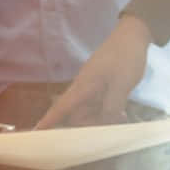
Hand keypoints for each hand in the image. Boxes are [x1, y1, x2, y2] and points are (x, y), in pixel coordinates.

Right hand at [36, 14, 151, 129]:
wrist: (134, 34)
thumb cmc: (125, 57)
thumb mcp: (122, 84)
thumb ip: (112, 106)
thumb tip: (104, 125)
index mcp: (83, 86)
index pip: (61, 107)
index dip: (47, 121)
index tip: (35, 135)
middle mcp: (84, 89)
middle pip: (76, 116)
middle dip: (89, 127)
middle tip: (108, 130)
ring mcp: (92, 89)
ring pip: (89, 113)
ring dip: (102, 120)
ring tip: (121, 119)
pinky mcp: (102, 88)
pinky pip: (99, 106)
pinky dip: (108, 112)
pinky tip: (122, 114)